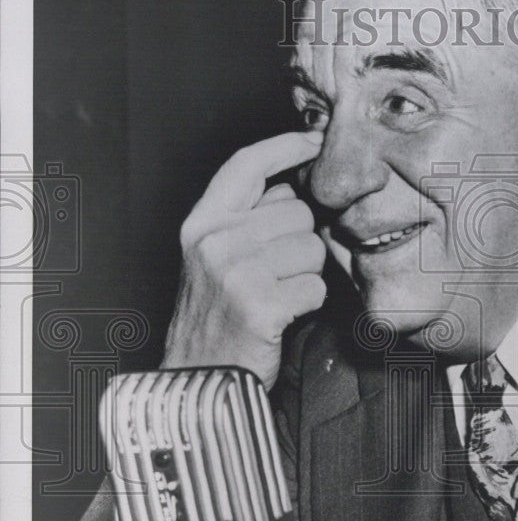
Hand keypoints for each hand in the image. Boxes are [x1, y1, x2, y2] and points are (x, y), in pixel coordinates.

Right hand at [162, 131, 325, 390]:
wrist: (198, 380)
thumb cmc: (215, 320)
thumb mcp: (212, 260)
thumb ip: (244, 221)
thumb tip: (293, 186)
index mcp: (201, 225)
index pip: (246, 165)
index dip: (285, 146)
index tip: (314, 140)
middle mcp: (215, 241)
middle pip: (296, 211)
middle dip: (300, 242)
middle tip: (277, 274)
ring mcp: (236, 271)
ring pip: (312, 248)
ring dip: (306, 275)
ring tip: (277, 296)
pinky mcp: (260, 303)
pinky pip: (315, 286)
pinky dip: (309, 303)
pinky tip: (283, 315)